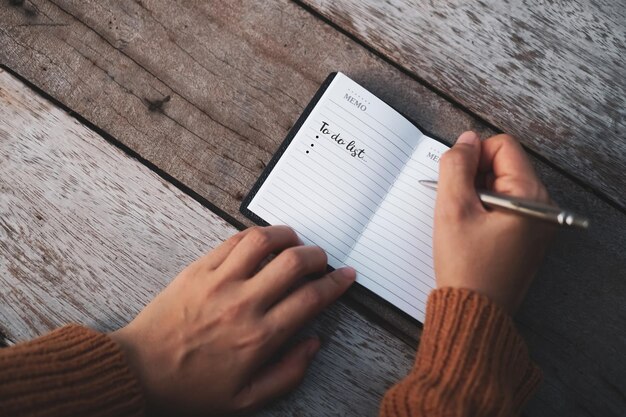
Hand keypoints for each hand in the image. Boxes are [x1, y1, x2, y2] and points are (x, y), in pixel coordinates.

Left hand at [110, 226, 354, 415]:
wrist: (140, 370)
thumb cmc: (190, 387)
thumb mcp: (246, 399)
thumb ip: (288, 373)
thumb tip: (313, 343)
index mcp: (259, 337)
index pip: (311, 298)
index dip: (335, 283)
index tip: (344, 276)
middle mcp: (243, 304)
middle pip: (294, 263)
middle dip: (317, 256)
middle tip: (321, 260)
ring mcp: (219, 282)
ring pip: (264, 241)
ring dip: (287, 236)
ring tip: (294, 242)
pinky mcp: (199, 269)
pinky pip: (233, 241)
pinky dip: (255, 236)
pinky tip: (262, 242)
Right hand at [434, 131, 553, 312]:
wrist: (474, 312)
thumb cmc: (465, 266)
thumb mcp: (453, 209)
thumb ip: (457, 166)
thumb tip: (465, 140)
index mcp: (530, 196)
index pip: (502, 146)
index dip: (473, 157)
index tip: (457, 183)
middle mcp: (541, 205)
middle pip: (503, 164)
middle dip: (474, 177)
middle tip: (459, 207)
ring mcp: (536, 221)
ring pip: (499, 185)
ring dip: (475, 195)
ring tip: (464, 223)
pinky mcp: (526, 234)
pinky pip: (502, 205)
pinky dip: (482, 210)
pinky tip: (470, 231)